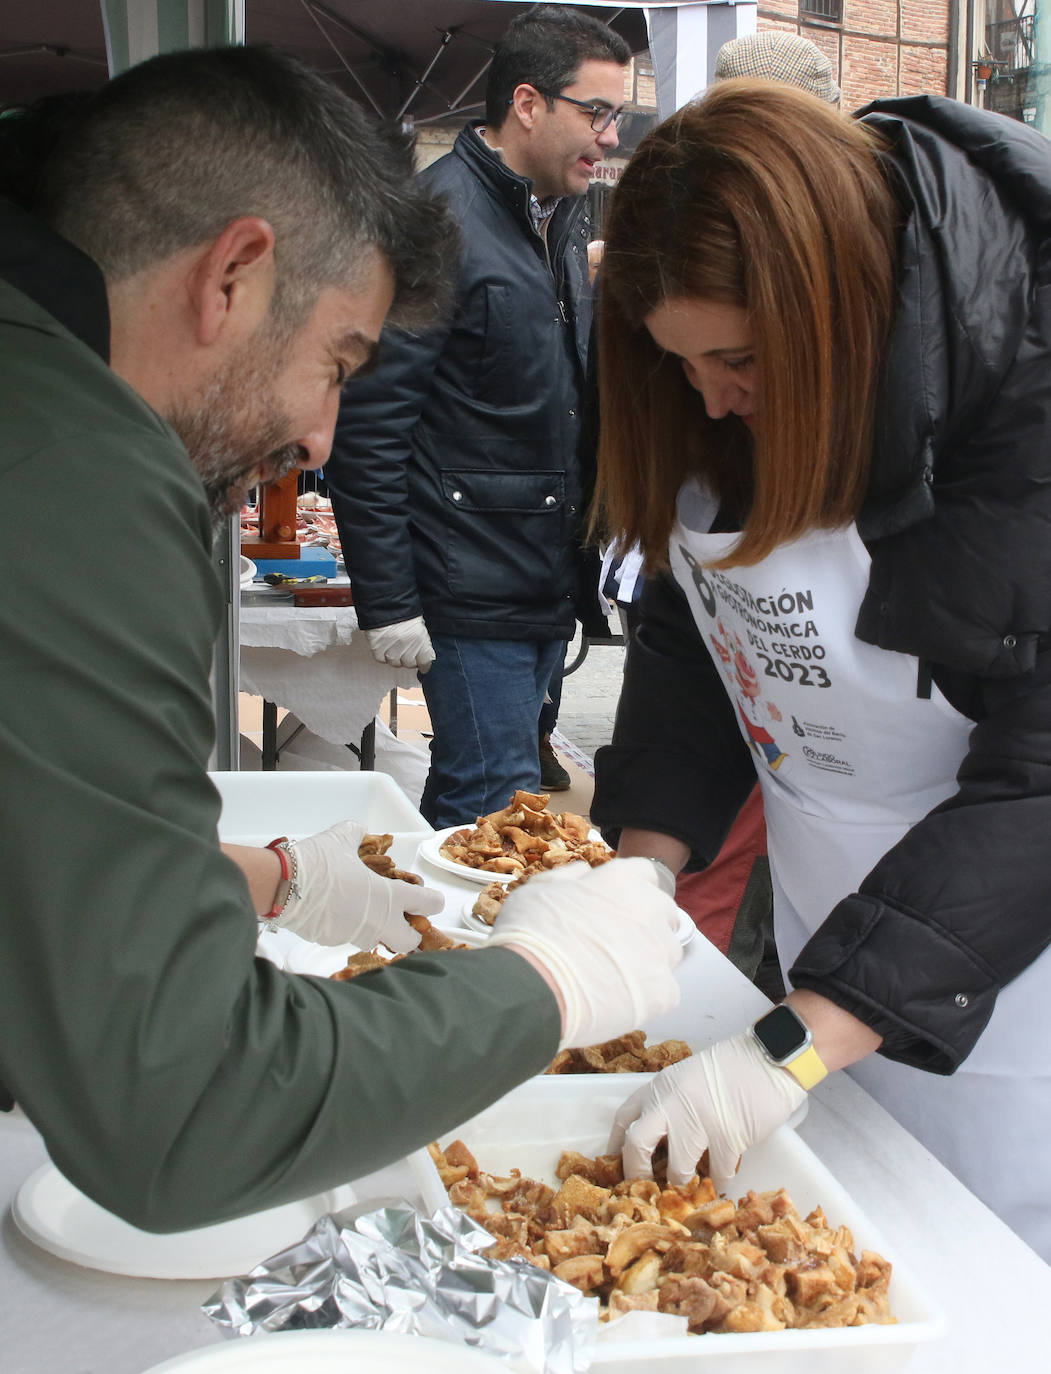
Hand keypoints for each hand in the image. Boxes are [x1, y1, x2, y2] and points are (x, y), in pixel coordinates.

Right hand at [278, 821, 444, 952]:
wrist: (283, 886)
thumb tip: (360, 830)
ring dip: (375, 928)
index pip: (429, 905)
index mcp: (389, 897)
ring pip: (375, 940)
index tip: (428, 898)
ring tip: (360, 908)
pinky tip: (333, 910)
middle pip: (410, 942)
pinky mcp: (331, 942)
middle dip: (409, 932)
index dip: (433, 902)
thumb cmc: (319, 862)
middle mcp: (377, 922)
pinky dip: (346, 927)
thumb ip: (357, 834)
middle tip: (400, 916)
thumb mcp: (341, 838)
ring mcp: (354, 935)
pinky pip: (347, 937)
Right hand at [365, 617, 434, 671]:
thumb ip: (422, 642)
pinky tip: (385, 647)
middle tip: (406, 651)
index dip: (424, 665)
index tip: (423, 666)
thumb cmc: (403, 610)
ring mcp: (390, 646)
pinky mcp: (376, 646)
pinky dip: (383, 655)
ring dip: (396, 658)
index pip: (424, 661)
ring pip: (395, 663)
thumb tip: (424, 656)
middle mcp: (405, 644)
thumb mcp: (419, 624)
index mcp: (419, 638)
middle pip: (409, 663)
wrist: (384, 600)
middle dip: (409, 659)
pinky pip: (381, 659)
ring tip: (395, 648)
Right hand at [487, 857, 682, 1049]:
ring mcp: (660, 951)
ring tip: (613, 975)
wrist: (530, 989)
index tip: (614, 905)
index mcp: (621, 880)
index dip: (629, 889)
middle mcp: (649, 909)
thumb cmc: (529, 936)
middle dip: (645, 923)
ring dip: (649, 959)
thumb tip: (583, 871)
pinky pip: (664, 990)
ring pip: (668, 952)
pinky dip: (646, 996)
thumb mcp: (537, 890)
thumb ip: (567, 876)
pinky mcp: (664, 991)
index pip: (644, 873)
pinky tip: (616, 1000)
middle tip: (613, 944)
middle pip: (663, 911)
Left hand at [608, 1033, 805, 1190]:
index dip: (615, 1145)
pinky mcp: (726, 1136)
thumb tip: (655, 1142)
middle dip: (636, 1172)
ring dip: (684, 1179)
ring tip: (693, 1180)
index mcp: (658, 1087)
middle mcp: (671, 1103)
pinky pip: (716, 1173)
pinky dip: (719, 1178)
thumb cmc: (729, 1069)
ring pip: (676, 1168)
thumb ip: (667, 1103)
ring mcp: (697, 1120)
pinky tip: (723, 1174)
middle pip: (636, 1144)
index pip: (623, 1118)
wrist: (766, 1060)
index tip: (616, 1163)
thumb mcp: (685, 1079)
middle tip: (647, 1186)